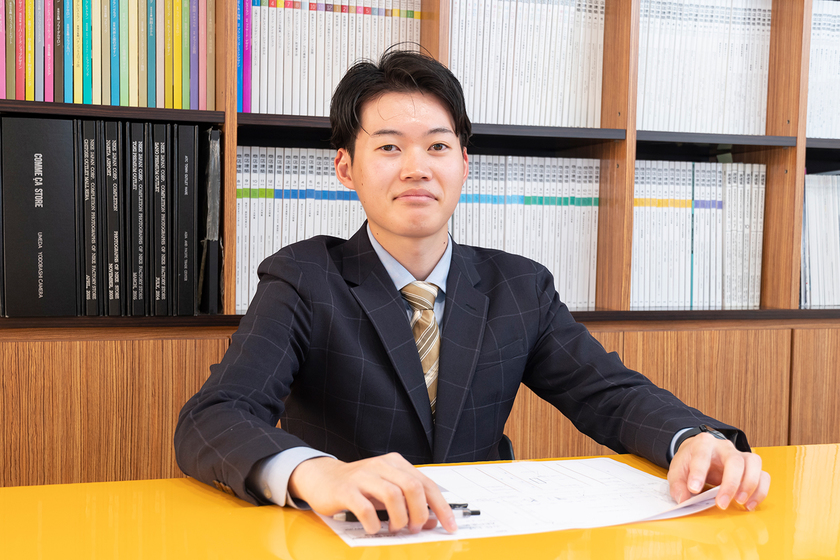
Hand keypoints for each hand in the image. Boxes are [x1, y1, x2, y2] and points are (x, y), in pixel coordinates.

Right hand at [287, 452, 457, 534]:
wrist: (323, 478)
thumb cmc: (359, 486)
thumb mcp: (387, 491)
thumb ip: (409, 502)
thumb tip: (431, 520)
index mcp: (395, 463)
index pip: (426, 484)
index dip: (441, 506)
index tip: (450, 525)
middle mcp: (381, 466)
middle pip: (413, 487)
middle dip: (419, 513)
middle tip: (414, 528)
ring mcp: (363, 476)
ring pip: (393, 495)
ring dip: (400, 518)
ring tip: (395, 528)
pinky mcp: (346, 490)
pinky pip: (366, 508)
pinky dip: (374, 523)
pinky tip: (374, 529)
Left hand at [668, 432, 769, 510]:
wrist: (700, 453)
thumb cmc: (690, 460)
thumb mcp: (677, 470)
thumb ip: (677, 484)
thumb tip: (683, 499)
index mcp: (703, 443)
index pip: (702, 455)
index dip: (698, 472)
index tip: (694, 489)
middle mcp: (724, 447)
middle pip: (734, 460)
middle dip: (730, 484)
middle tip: (722, 504)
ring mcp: (740, 455)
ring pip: (754, 463)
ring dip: (749, 485)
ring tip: (740, 502)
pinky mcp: (750, 466)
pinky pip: (763, 476)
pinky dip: (760, 491)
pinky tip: (749, 504)